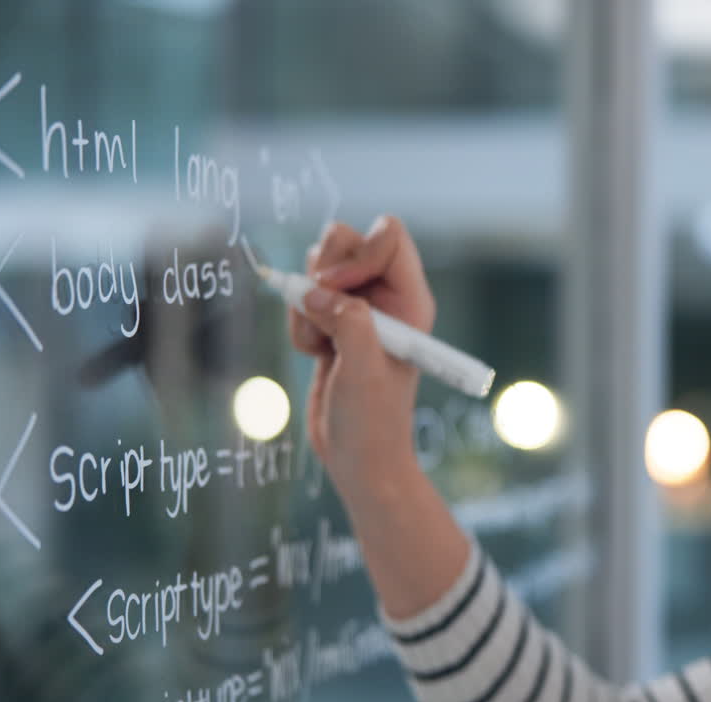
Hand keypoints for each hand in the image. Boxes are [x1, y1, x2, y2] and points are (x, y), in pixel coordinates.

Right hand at [288, 215, 435, 491]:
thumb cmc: (373, 421)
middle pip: (346, 240)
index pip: (389, 235)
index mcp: (411, 299)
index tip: (337, 288)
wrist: (358, 458)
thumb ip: (347, 321)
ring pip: (317, 267)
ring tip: (322, 345)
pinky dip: (299, 323)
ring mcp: (359, 308)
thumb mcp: (363, 370)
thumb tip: (316, 290)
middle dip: (322, 274)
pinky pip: (302, 297)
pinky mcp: (333, 322)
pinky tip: (317, 355)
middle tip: (323, 315)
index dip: (358, 253)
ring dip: (306, 303)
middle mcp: (387, 297)